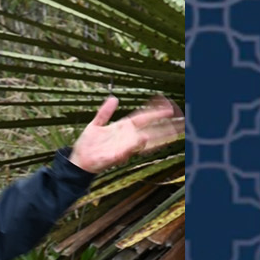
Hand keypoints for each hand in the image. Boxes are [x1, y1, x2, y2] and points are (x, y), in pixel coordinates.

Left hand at [67, 95, 183, 173]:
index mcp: (123, 128)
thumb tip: (113, 98)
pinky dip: (135, 144)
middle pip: (149, 130)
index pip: (143, 118)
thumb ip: (105, 112)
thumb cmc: (88, 144)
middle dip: (165, 127)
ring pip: (143, 141)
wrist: (78, 160)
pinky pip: (127, 150)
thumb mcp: (96, 124)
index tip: (169, 107)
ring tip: (171, 132)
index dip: (155, 112)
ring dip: (156, 136)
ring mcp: (122, 147)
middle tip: (181, 122)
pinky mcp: (115, 156)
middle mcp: (126, 137)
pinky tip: (144, 138)